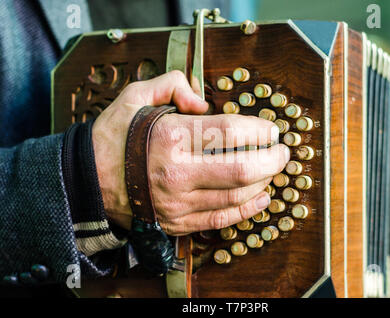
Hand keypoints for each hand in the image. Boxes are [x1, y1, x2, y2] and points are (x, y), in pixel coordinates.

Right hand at [93, 71, 289, 234]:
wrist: (90, 181)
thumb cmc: (115, 137)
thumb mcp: (135, 96)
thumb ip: (172, 84)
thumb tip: (203, 99)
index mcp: (170, 136)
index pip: (231, 131)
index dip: (260, 130)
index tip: (271, 130)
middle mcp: (177, 172)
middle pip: (242, 168)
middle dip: (272, 160)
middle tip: (282, 152)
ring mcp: (179, 201)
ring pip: (236, 196)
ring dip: (264, 183)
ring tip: (272, 170)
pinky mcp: (178, 221)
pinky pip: (221, 219)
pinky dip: (247, 210)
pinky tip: (262, 198)